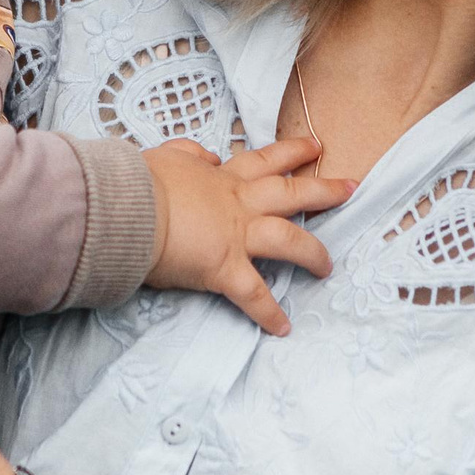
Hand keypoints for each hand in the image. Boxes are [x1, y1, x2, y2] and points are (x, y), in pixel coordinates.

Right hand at [142, 136, 353, 335]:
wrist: (124, 208)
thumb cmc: (135, 184)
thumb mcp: (164, 158)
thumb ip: (187, 155)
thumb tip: (206, 156)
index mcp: (220, 179)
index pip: (262, 161)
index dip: (291, 153)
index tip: (314, 147)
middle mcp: (237, 204)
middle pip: (291, 192)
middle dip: (323, 190)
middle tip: (350, 187)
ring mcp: (235, 236)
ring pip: (288, 240)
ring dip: (313, 253)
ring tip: (328, 266)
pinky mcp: (224, 268)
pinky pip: (253, 295)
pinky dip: (268, 313)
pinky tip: (283, 327)